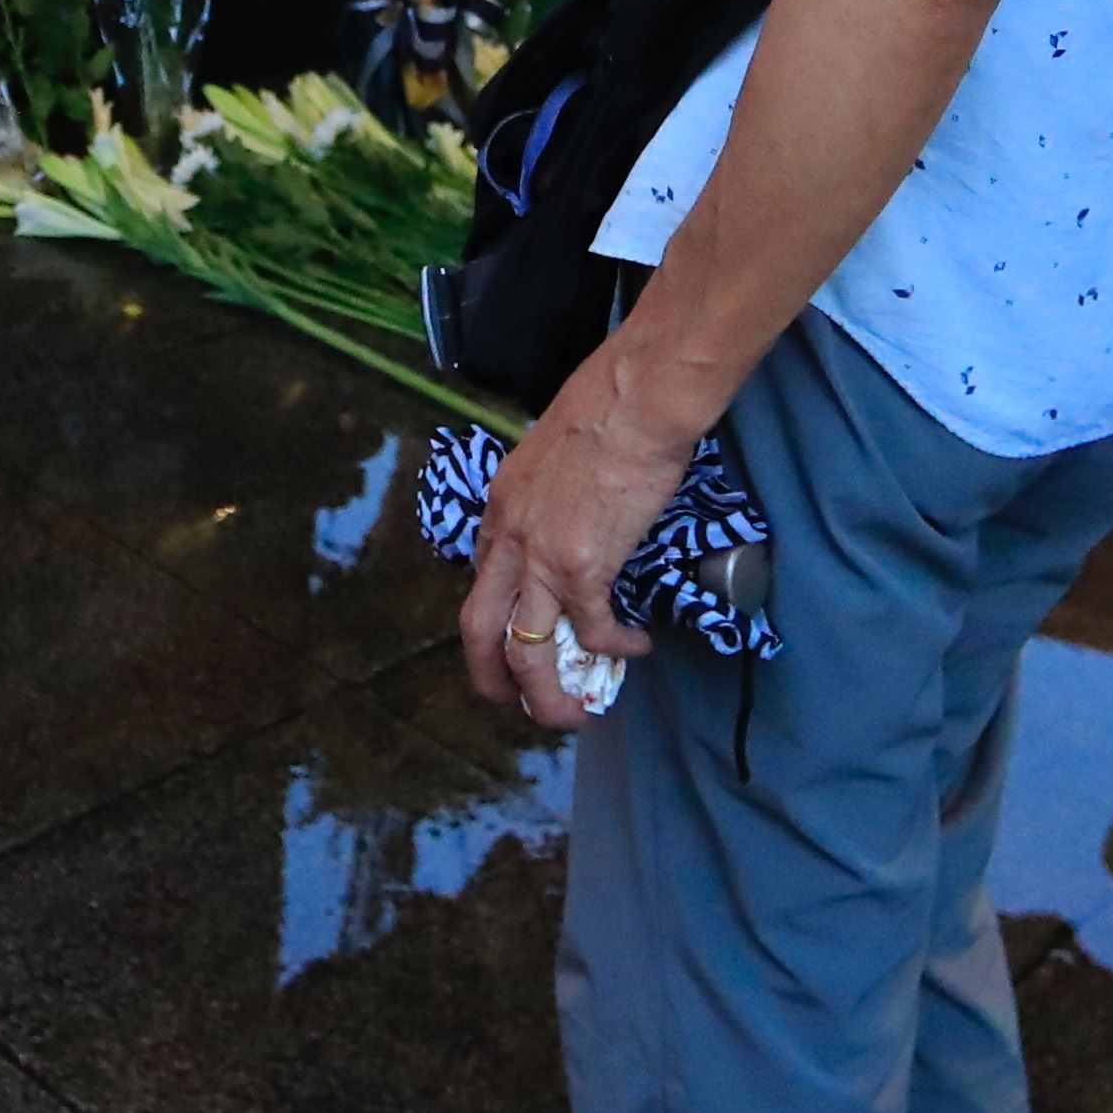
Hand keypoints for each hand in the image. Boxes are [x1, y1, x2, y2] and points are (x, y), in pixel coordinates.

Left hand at [457, 347, 694, 727]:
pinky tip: (634, 647)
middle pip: (478, 631)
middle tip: (518, 707)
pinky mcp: (583, 566)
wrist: (634, 399)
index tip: (519, 645)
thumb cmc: (607, 412)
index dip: (497, 623)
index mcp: (499, 510)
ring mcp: (541, 556)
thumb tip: (575, 515)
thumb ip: (551, 495)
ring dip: (545, 696)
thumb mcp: (553, 455)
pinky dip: (613, 648)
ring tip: (574, 713)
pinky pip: (591, 628)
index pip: (483, 582)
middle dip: (493, 681)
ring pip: (525, 651)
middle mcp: (508, 539)